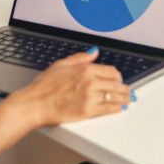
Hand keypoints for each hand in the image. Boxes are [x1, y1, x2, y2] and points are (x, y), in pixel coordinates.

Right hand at [10, 49, 131, 126]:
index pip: (111, 71)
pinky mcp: (88, 111)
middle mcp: (90, 82)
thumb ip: (80, 58)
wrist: (35, 104)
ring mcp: (90, 97)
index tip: (119, 79)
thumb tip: (94, 52)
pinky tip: (119, 108)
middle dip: (124, 87)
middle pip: (116, 84)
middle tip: (127, 90)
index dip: (118, 76)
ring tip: (128, 99)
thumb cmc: (44, 86)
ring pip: (115, 96)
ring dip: (124, 98)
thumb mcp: (61, 64)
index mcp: (85, 69)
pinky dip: (117, 108)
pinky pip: (109, 109)